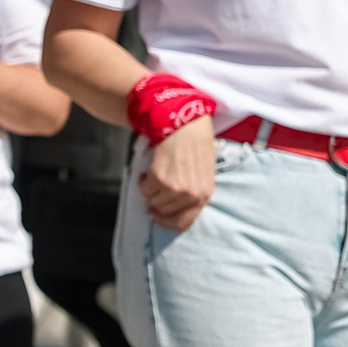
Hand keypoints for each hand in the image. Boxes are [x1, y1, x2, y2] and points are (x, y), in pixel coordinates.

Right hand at [138, 115, 217, 230]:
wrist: (185, 124)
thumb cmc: (196, 143)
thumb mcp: (204, 172)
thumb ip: (194, 190)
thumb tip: (174, 203)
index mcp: (205, 194)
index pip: (184, 222)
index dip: (167, 222)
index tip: (158, 216)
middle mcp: (191, 195)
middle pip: (164, 212)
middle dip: (156, 203)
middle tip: (152, 191)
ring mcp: (175, 188)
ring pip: (152, 202)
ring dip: (149, 191)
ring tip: (152, 177)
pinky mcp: (159, 179)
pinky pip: (144, 189)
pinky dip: (142, 181)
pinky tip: (148, 171)